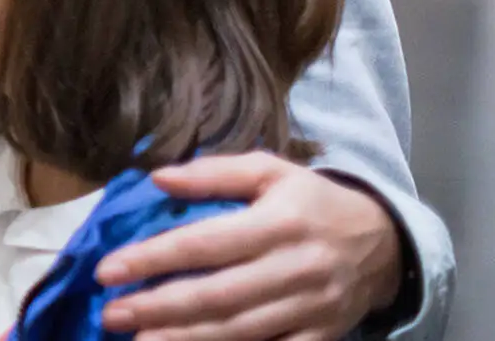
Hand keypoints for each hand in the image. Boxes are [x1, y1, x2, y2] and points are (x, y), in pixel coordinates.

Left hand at [96, 152, 402, 340]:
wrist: (386, 242)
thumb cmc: (312, 202)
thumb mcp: (270, 171)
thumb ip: (214, 173)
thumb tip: (158, 177)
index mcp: (279, 222)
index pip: (205, 243)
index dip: (154, 258)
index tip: (108, 270)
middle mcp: (295, 268)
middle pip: (218, 295)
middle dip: (159, 308)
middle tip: (112, 314)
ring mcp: (311, 308)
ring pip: (241, 331)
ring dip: (186, 340)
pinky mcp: (322, 336)